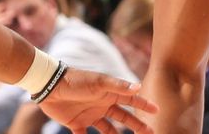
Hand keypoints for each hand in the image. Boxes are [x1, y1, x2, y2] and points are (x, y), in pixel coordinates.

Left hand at [39, 68, 156, 133]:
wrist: (51, 85)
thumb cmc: (78, 80)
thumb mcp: (100, 82)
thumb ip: (118, 86)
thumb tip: (139, 88)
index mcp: (111, 93)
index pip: (132, 100)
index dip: (144, 105)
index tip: (156, 111)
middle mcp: (103, 104)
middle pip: (124, 117)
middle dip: (137, 124)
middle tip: (149, 132)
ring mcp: (91, 114)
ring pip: (108, 128)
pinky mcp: (76, 123)